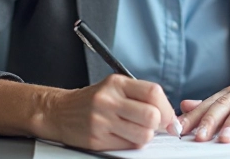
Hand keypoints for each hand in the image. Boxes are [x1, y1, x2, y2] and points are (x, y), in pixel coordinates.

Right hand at [45, 74, 178, 150]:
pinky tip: (122, 135)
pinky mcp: (96, 139)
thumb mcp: (114, 87)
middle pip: (151, 116)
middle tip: (154, 125)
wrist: (60, 111)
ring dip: (145, 136)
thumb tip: (169, 116)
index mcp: (117, 83)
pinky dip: (130, 143)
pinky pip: (128, 146)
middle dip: (158, 124)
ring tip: (135, 130)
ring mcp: (102, 121)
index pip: (153, 92)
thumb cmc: (93, 100)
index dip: (166, 107)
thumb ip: (140, 96)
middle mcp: (109, 100)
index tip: (168, 116)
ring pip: (143, 135)